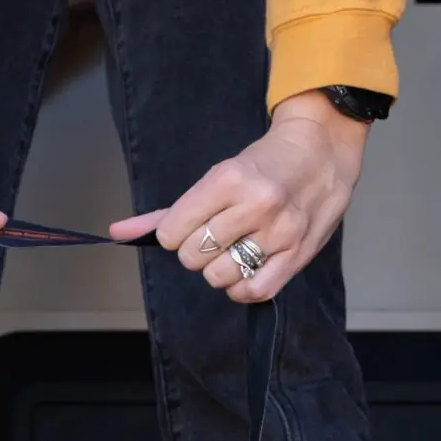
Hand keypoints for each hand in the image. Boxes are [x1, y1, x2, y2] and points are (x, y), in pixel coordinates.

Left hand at [110, 93, 368, 302]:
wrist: (322, 149)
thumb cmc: (263, 164)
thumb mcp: (216, 176)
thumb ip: (167, 212)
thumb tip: (118, 234)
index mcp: (228, 179)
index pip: (172, 233)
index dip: (174, 234)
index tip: (190, 225)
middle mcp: (254, 205)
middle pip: (193, 257)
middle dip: (196, 251)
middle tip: (215, 236)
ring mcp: (279, 231)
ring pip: (219, 276)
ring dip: (218, 270)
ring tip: (233, 250)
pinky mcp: (298, 253)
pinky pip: (254, 291)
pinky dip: (240, 288)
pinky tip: (244, 271)